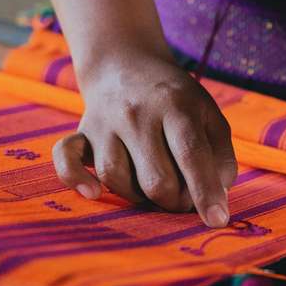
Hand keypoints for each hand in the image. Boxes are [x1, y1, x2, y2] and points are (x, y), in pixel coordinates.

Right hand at [52, 50, 238, 227]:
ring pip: (117, 178)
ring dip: (139, 196)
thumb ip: (220, 157)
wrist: (124, 64)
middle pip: (155, 179)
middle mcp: (137, 113)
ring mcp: (105, 123)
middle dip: (175, 201)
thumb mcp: (208, 116)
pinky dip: (76, 179)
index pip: (191, 154)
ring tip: (154, 187)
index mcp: (176, 105)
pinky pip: (66, 158)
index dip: (205, 191)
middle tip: (183, 195)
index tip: (216, 220)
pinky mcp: (81, 133)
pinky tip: (93, 192)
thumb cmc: (175, 100)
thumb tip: (215, 198)